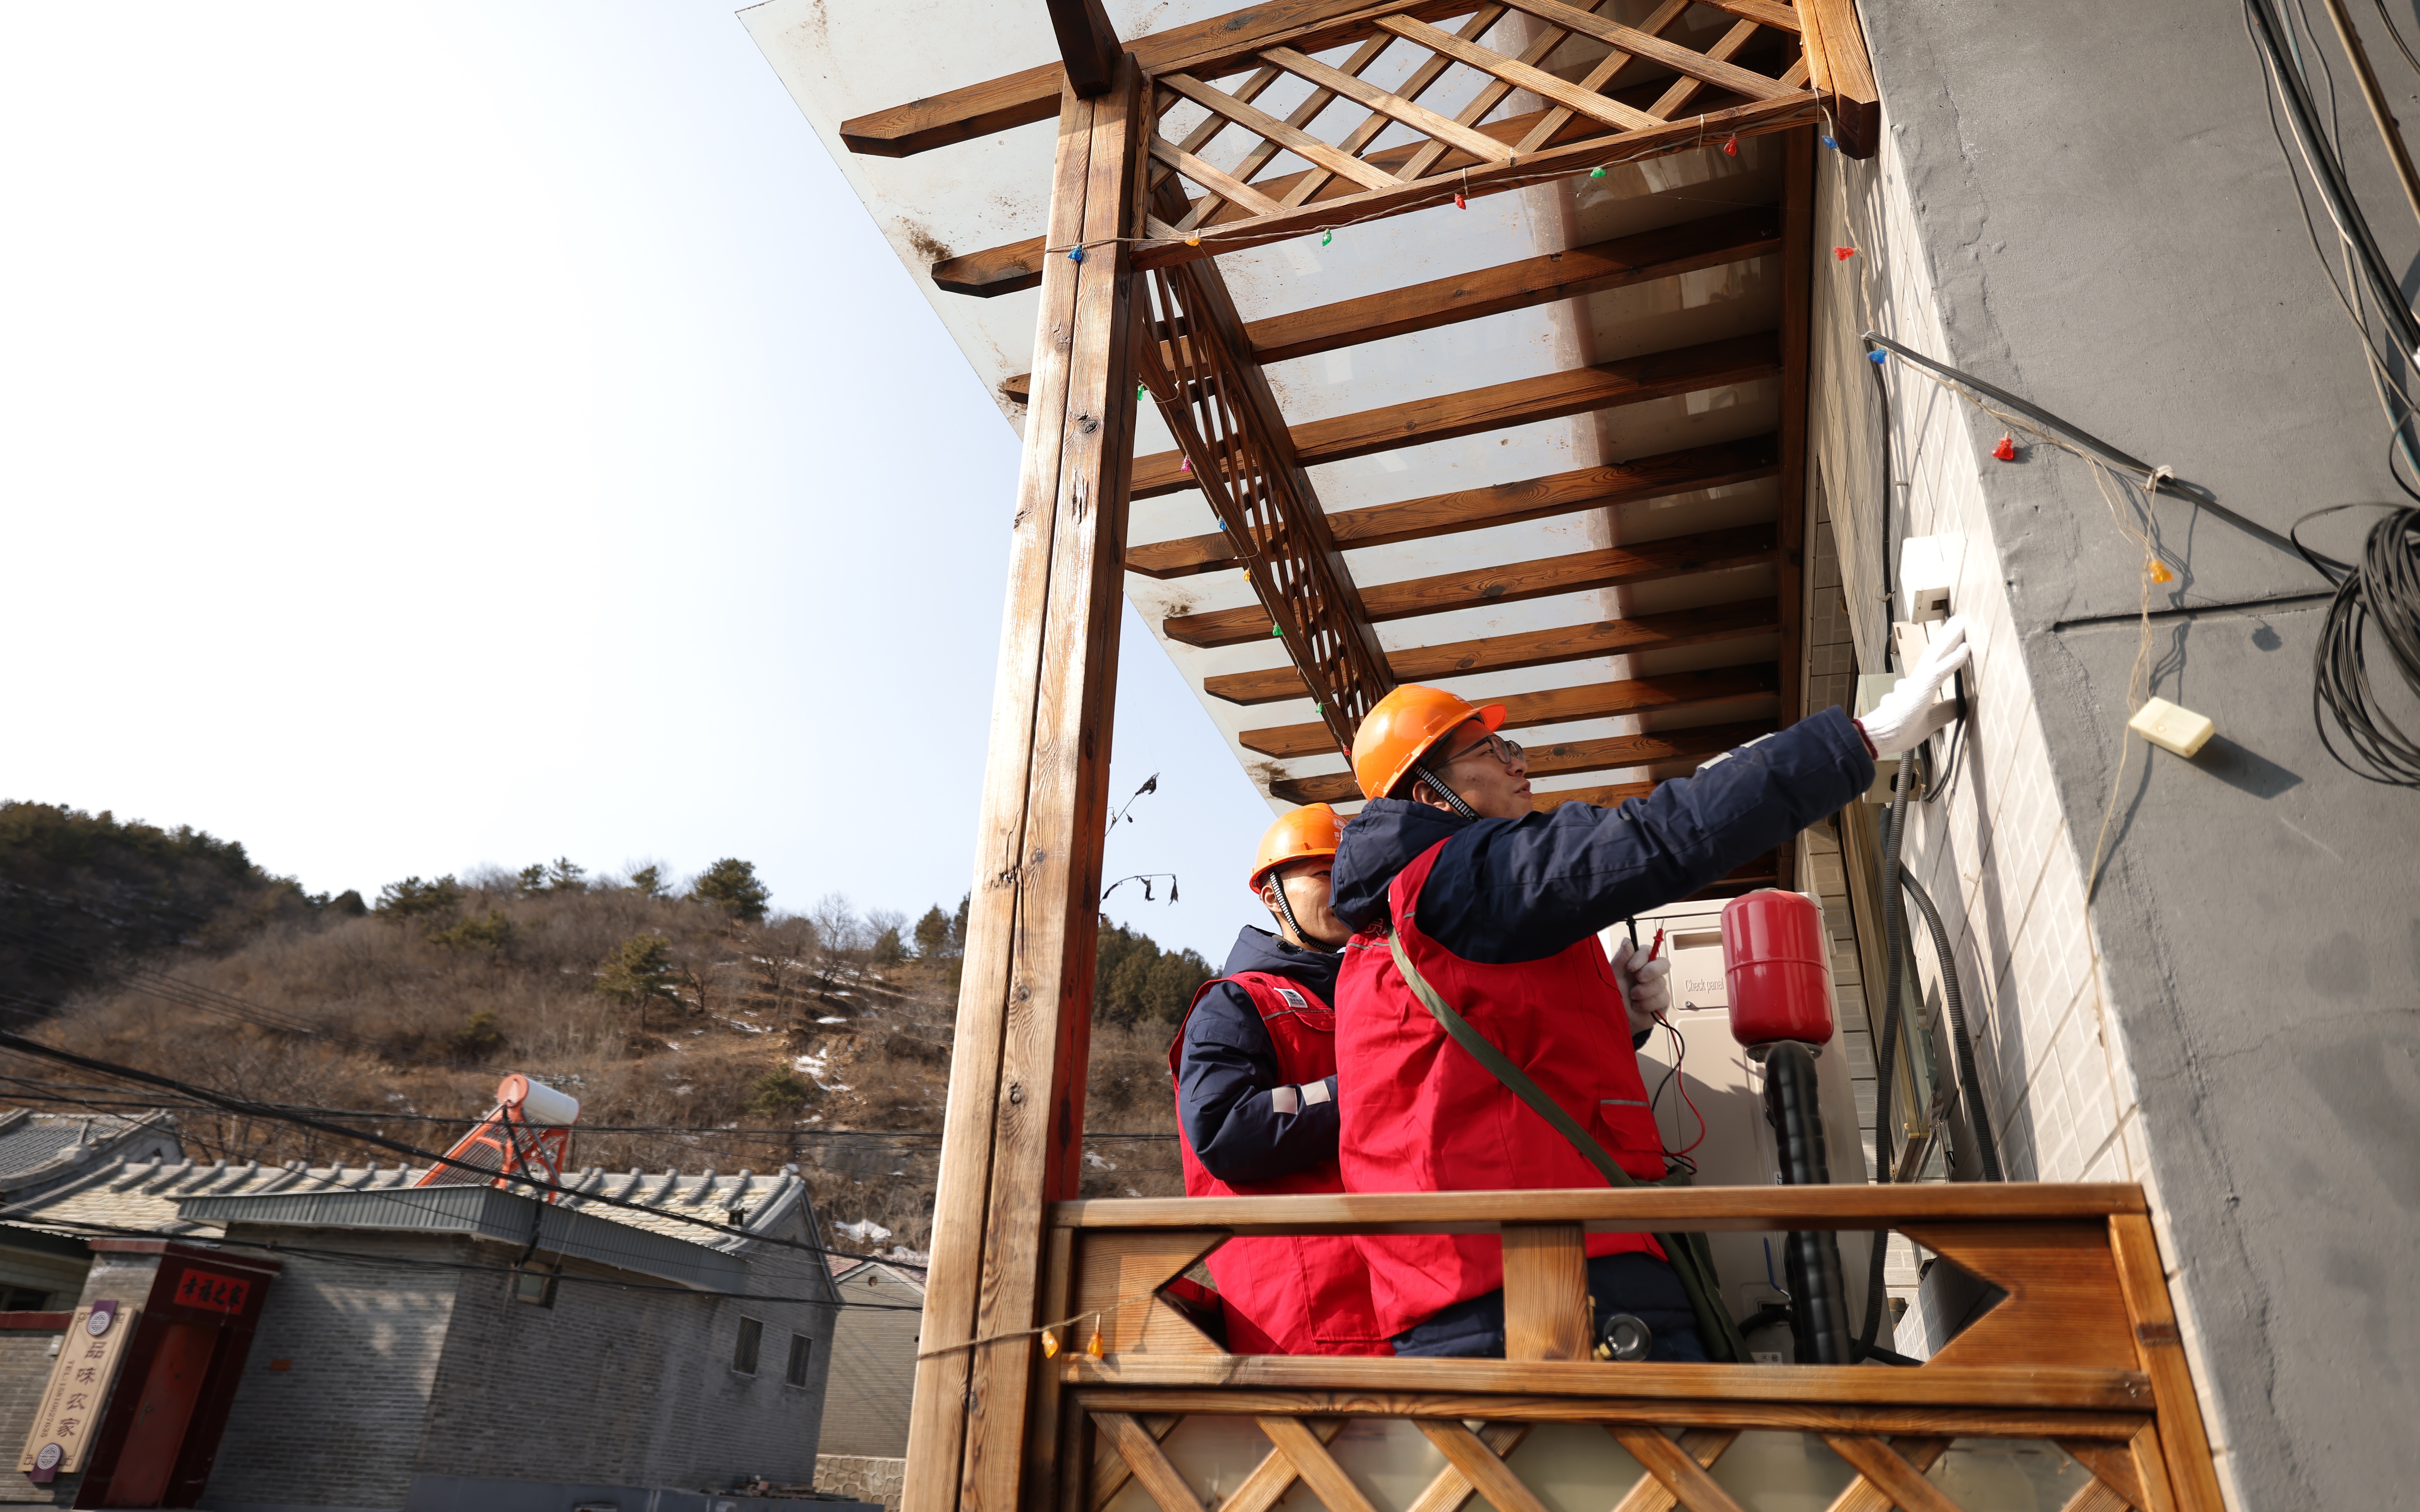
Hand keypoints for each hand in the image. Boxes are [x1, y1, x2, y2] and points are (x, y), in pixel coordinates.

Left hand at [1610, 937, 1671, 1034]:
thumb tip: (1627, 941)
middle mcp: (1650, 974)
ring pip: (1661, 983)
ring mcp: (1657, 988)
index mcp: (1638, 964)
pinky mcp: (1662, 1002)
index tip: (1631, 967)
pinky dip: (1647, 1003)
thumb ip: (1620, 958)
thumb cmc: (1614, 996)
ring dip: (1644, 991)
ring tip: (1632, 997)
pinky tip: (1637, 1006)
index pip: (1649, 951)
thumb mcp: (1613, 975)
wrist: (1616, 1018)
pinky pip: (1661, 999)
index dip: (1642, 957)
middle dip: (1651, 971)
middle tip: (1638, 979)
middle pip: (1663, 963)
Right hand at [1859, 616, 1971, 756]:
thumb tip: (1959, 705)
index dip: (1944, 656)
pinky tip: (1965, 648)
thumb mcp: (1928, 723)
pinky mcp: (1921, 686)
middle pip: (1932, 655)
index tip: (1955, 645)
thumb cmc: (1896, 733)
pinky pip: (1940, 670)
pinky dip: (1954, 659)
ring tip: (1959, 623)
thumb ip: (1942, 713)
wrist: (1878, 736)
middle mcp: (1914, 681)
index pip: (1931, 668)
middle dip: (1945, 639)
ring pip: (1935, 655)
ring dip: (1949, 639)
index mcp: (1914, 690)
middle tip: (1957, 623)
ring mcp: (1916, 682)